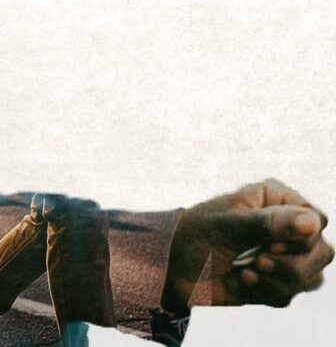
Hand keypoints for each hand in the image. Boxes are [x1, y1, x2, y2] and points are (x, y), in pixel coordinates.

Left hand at [168, 179, 332, 307]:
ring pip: (311, 278)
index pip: (316, 220)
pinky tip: (241, 281)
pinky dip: (265, 292)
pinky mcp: (273, 281)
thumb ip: (269, 223)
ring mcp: (282, 255)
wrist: (173, 267)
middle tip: (259, 258)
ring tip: (247, 271)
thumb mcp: (228, 224)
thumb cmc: (197, 233)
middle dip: (292, 264)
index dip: (302, 237)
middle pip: (322, 252)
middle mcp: (284, 226)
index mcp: (275, 199)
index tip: (271, 244)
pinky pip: (289, 296)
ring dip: (278, 280)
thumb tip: (312, 223)